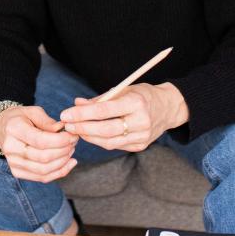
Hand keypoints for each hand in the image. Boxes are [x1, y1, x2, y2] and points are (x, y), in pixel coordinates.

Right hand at [0, 105, 77, 182]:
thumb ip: (48, 121)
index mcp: (14, 129)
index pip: (40, 140)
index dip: (60, 140)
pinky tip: (69, 163)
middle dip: (64, 150)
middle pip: (43, 157)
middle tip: (74, 141)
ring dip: (63, 162)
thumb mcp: (32, 111)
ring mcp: (13, 163)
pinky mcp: (17, 172)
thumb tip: (63, 130)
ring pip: (44, 170)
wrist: (2, 128)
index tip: (72, 135)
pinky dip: (59, 172)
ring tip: (71, 150)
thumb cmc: (20, 118)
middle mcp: (11, 149)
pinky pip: (42, 178)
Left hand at [59, 82, 188, 151]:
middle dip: (82, 128)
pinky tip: (90, 135)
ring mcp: (142, 136)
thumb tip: (76, 104)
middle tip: (67, 125)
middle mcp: (141, 121)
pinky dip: (100, 141)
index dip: (83, 113)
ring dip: (89, 137)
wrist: (168, 108)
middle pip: (105, 130)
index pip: (104, 110)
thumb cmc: (141, 95)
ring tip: (75, 130)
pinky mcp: (140, 145)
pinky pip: (115, 145)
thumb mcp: (122, 90)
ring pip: (109, 142)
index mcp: (136, 103)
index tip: (66, 113)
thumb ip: (99, 99)